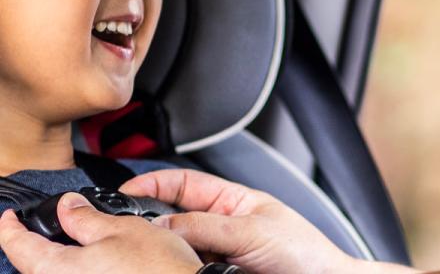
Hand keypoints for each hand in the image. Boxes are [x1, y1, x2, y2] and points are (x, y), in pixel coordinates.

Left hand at [0, 192, 201, 273]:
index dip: (9, 227)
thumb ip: (85, 218)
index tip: (8, 217)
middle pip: (34, 267)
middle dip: (36, 246)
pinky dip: (79, 272)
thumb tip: (67, 207)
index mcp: (56, 270)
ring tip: (77, 245)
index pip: (17, 247)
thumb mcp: (123, 228)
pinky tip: (97, 265)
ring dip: (59, 261)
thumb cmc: (158, 269)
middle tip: (47, 228)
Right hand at [120, 169, 361, 273]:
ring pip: (176, 249)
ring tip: (156, 257)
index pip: (183, 184)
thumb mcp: (251, 231)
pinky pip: (185, 271)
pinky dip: (175, 269)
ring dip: (164, 252)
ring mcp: (216, 254)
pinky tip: (174, 270)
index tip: (125, 193)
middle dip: (151, 223)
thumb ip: (205, 226)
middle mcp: (219, 226)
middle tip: (132, 233)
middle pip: (173, 219)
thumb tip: (161, 226)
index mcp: (231, 200)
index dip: (152, 184)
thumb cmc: (304, 252)